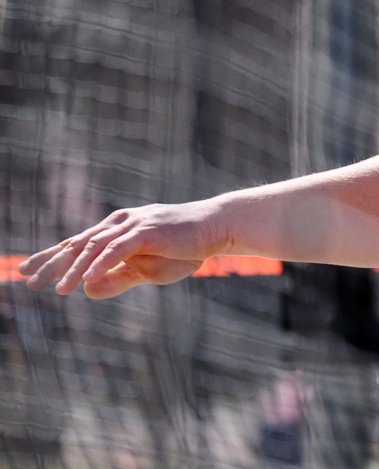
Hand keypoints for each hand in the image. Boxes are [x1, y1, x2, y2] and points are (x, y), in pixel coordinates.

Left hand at [19, 200, 230, 298]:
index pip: (77, 243)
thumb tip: (87, 291)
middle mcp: (119, 223)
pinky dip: (101, 264)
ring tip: (57, 289)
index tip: (27, 270)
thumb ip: (118, 278)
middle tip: (26, 278)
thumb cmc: (185, 248)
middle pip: (77, 243)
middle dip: (50, 262)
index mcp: (117, 229)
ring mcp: (132, 225)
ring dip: (74, 269)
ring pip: (93, 248)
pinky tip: (86, 280)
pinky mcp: (146, 231)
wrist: (217, 227)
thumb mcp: (146, 269)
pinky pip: (117, 249)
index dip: (51, 256)